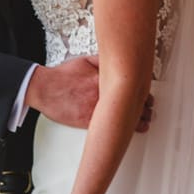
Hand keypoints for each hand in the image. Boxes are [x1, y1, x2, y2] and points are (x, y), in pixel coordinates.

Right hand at [25, 57, 152, 131]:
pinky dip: (122, 130)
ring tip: (144, 124)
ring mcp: (97, 109)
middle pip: (133, 103)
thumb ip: (102, 62)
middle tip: (149, 110)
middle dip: (144, 108)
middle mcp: (104, 95)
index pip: (133, 86)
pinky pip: (110, 128)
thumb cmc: (61, 76)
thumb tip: (114, 61)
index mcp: (106, 80)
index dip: (144, 93)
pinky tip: (129, 132)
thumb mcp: (84, 61)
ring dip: (137, 122)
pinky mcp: (88, 122)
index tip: (148, 97)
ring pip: (125, 118)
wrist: (44, 89)